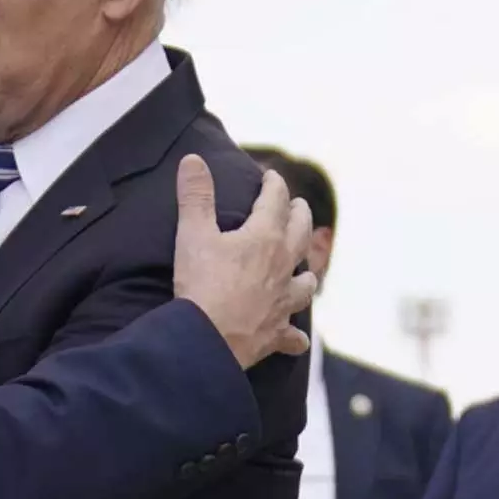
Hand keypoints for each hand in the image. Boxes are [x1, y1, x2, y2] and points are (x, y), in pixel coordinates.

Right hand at [173, 154, 315, 368]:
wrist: (206, 338)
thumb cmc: (201, 284)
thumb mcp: (192, 233)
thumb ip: (195, 195)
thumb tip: (193, 159)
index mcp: (265, 238)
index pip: (276, 201)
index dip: (274, 185)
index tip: (270, 176)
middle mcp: (282, 266)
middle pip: (301, 234)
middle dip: (300, 216)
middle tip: (299, 207)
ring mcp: (283, 301)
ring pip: (306, 283)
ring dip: (306, 272)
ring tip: (304, 267)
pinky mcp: (276, 333)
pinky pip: (293, 336)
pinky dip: (296, 336)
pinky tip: (298, 339)